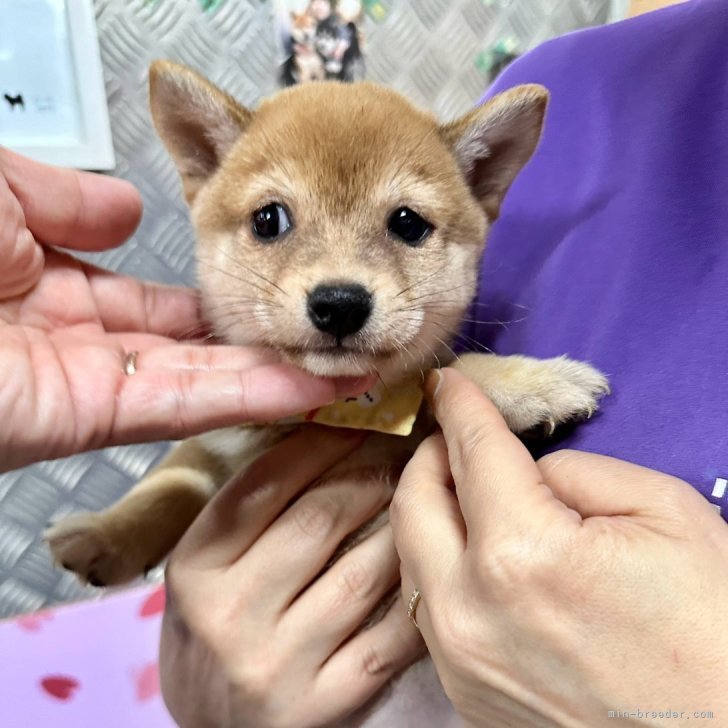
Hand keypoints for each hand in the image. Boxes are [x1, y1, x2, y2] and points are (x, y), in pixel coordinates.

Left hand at [0, 149, 366, 470]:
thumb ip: (65, 199)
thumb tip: (131, 210)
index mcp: (46, 284)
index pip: (154, 301)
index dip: (216, 294)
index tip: (277, 289)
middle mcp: (75, 339)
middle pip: (192, 347)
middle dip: (264, 339)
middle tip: (333, 331)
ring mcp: (88, 385)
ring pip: (205, 382)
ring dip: (280, 373)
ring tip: (353, 360)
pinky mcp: (91, 420)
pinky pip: (188, 406)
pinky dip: (256, 397)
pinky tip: (314, 385)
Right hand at [160, 427, 422, 727]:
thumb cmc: (210, 629)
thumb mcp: (204, 566)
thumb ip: (247, 510)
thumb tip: (319, 433)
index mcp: (195, 566)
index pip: (265, 483)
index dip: (321, 443)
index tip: (358, 421)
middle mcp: (229, 614)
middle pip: (321, 519)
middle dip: (371, 474)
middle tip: (400, 451)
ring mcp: (277, 663)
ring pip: (363, 573)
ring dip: (403, 524)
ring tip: (421, 495)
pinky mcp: (322, 704)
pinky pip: (388, 636)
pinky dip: (415, 592)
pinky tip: (432, 563)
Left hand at [391, 368, 727, 727]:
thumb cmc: (713, 629)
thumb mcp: (664, 512)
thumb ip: (574, 473)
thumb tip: (524, 471)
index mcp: (522, 553)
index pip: (472, 450)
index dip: (459, 404)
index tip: (447, 381)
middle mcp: (471, 609)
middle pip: (414, 499)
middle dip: (431, 453)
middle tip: (456, 436)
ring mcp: (460, 658)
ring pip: (409, 553)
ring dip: (429, 508)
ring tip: (463, 489)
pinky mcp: (464, 692)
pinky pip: (428, 605)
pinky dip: (440, 563)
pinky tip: (474, 552)